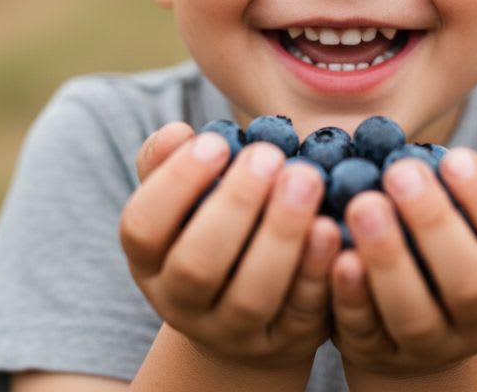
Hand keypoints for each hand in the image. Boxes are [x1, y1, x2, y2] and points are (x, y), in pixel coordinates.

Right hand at [120, 123, 341, 370]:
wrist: (247, 316)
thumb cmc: (212, 231)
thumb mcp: (183, 202)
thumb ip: (172, 164)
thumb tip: (177, 134)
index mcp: (149, 262)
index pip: (142, 228)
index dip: (175, 184)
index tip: (216, 141)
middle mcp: (182, 304)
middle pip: (197, 266)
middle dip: (235, 206)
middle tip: (269, 156)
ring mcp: (233, 332)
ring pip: (252, 297)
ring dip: (281, 235)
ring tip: (306, 178)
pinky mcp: (285, 343)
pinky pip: (302, 312)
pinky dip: (318, 270)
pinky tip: (333, 227)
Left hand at [330, 145, 476, 377]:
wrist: (415, 322)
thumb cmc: (462, 246)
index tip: (455, 155)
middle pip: (470, 286)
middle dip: (435, 225)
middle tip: (401, 172)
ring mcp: (429, 347)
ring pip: (413, 316)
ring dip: (388, 259)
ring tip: (363, 203)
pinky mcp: (377, 354)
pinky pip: (364, 330)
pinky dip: (350, 294)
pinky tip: (338, 254)